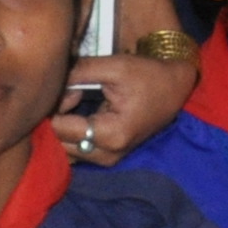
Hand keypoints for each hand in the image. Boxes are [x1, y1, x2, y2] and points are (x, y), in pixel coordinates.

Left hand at [59, 52, 195, 163]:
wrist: (176, 87)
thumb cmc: (148, 75)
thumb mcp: (115, 67)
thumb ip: (77, 73)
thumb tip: (50, 88)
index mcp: (111, 135)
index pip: (59, 129)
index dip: (56, 106)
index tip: (72, 88)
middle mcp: (107, 154)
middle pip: (58, 142)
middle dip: (57, 118)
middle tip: (74, 94)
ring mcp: (107, 160)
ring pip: (64, 149)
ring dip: (63, 127)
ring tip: (78, 104)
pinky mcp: (107, 158)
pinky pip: (75, 150)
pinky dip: (71, 134)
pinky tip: (83, 115)